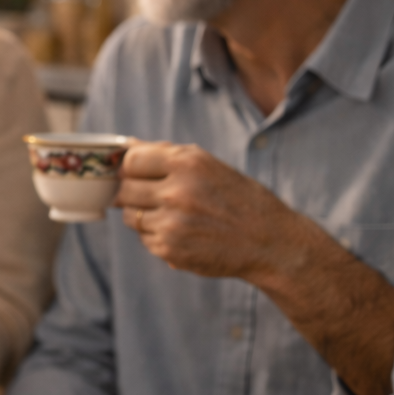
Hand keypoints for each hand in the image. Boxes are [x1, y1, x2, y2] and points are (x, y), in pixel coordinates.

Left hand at [114, 141, 304, 281]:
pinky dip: (156, 236)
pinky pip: (144, 238)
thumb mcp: (208, 166)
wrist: (269, 242)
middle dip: (134, 193)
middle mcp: (176, 192)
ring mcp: (170, 223)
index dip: (131, 168)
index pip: (130, 160)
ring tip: (174, 216)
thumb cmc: (238, 199)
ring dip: (143, 216)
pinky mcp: (168, 249)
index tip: (138, 174)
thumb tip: (127, 146)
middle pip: (124, 189)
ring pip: (129, 216)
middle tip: (157, 197)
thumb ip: (166, 155)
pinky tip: (183, 233)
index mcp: (187, 163)